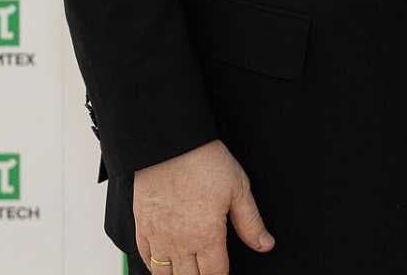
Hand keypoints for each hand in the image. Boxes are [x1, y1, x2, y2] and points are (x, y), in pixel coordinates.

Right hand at [133, 139, 272, 273]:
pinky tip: (164, 262)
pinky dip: (154, 266)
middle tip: (207, 269)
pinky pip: (145, 259)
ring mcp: (158, 237)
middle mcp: (180, 242)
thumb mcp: (238, 189)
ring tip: (188, 271)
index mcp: (207, 236)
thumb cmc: (203, 161)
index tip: (223, 272)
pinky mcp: (142, 227)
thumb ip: (251, 223)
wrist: (169, 144)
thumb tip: (265, 244)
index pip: (214, 274)